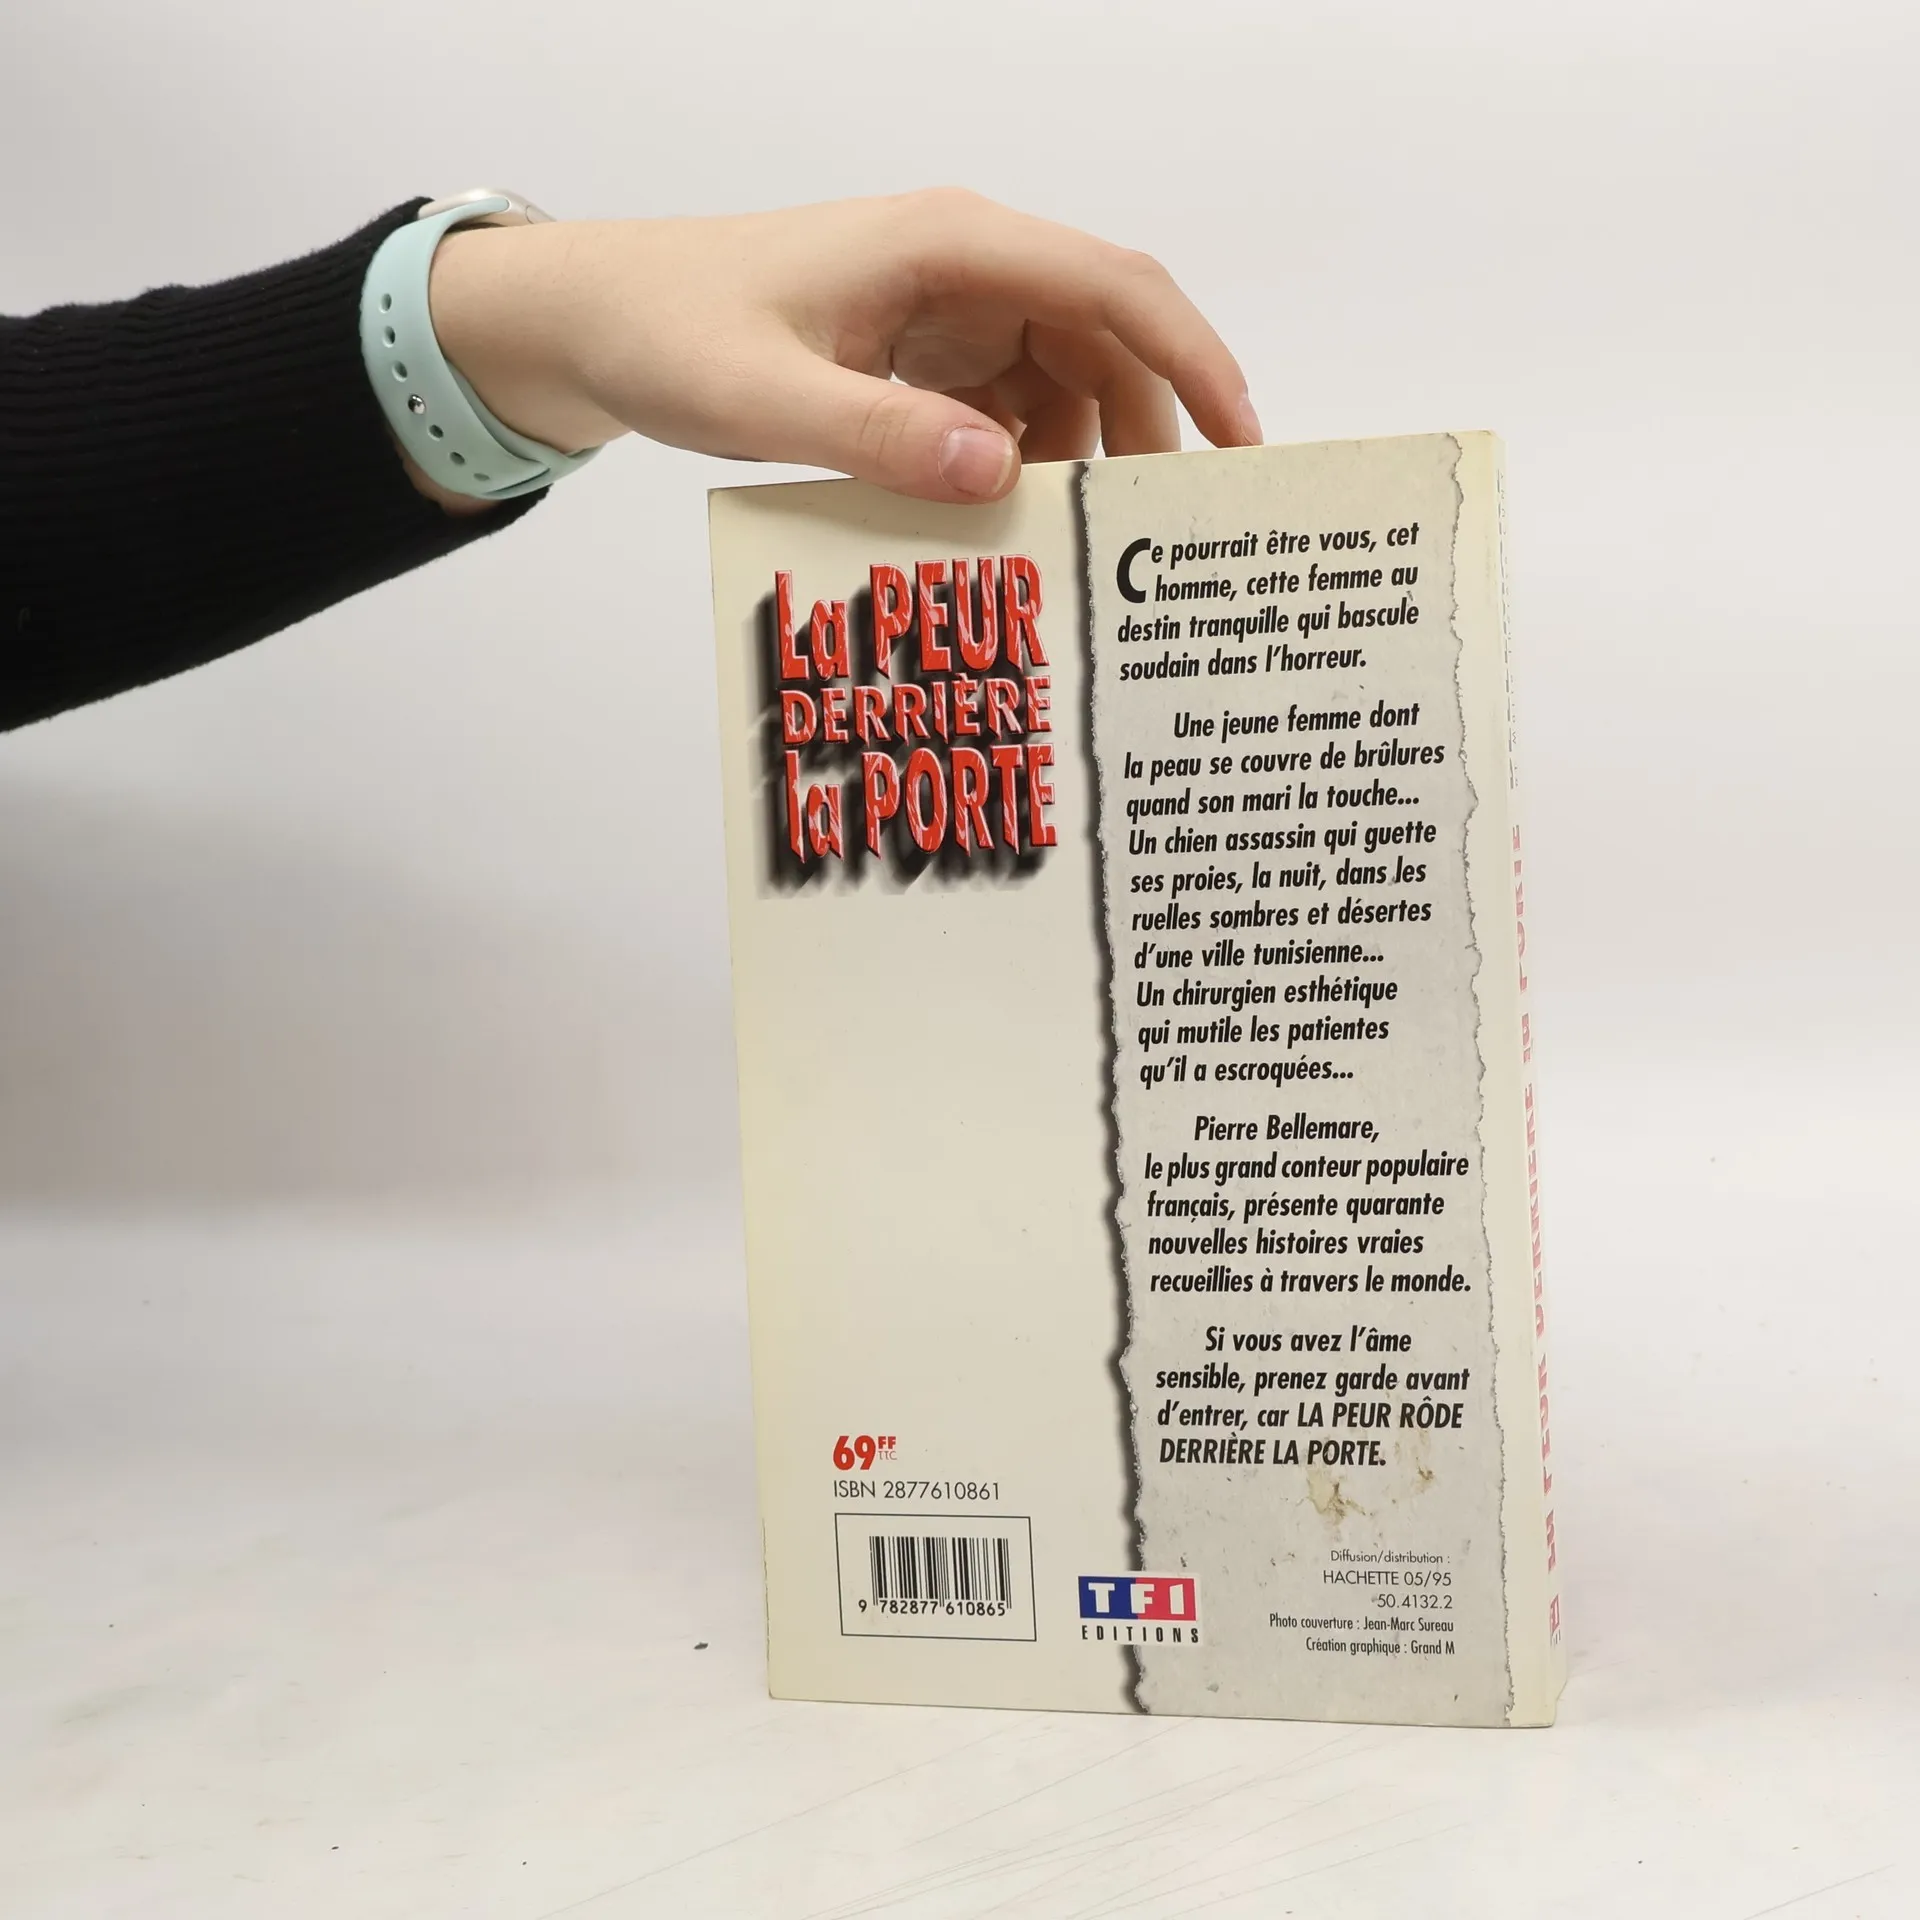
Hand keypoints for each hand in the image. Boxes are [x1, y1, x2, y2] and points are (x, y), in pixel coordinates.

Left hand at [423, 188, 1260, 506]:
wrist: (595, 319)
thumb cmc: (669, 331)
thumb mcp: (763, 394)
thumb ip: (878, 435)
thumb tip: (1001, 477)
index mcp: (949, 246)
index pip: (1113, 287)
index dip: (1194, 359)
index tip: (1241, 444)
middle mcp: (965, 268)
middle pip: (1106, 342)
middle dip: (1147, 433)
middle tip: (1162, 540)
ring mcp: (946, 313)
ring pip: (1065, 383)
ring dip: (1083, 461)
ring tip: (1083, 551)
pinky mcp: (921, 356)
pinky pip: (1008, 411)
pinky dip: (1023, 469)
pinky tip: (1008, 530)